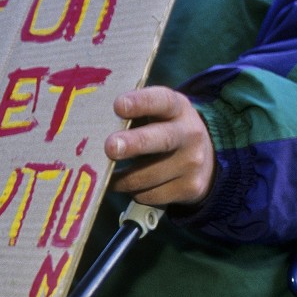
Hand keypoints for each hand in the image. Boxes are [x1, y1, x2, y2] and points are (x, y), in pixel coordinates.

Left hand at [105, 87, 216, 207]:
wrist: (203, 160)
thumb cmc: (163, 130)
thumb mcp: (156, 114)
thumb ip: (133, 116)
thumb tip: (93, 126)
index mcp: (177, 108)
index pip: (162, 101)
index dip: (140, 103)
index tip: (118, 106)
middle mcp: (189, 134)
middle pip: (162, 140)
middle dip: (134, 144)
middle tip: (110, 147)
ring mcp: (192, 163)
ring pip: (146, 177)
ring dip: (121, 178)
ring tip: (109, 173)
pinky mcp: (189, 188)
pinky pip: (149, 195)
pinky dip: (133, 192)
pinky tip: (132, 184)